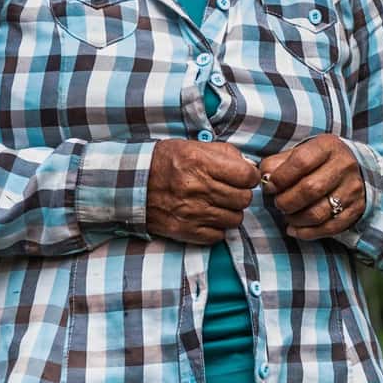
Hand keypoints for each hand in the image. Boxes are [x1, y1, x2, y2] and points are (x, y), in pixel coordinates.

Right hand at [146, 139, 261, 243]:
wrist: (132, 183)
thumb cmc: (166, 162)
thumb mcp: (193, 146)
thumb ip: (224, 153)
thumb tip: (249, 167)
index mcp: (201, 163)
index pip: (246, 176)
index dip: (249, 176)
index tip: (244, 177)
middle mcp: (198, 188)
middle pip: (244, 199)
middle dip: (241, 194)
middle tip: (230, 190)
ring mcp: (192, 212)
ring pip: (235, 219)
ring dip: (230, 212)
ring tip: (218, 204)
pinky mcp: (185, 230)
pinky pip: (218, 235)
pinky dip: (217, 228)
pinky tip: (208, 217)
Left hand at [259, 134, 365, 240]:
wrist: (352, 169)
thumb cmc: (318, 161)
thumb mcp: (300, 152)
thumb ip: (278, 163)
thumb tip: (265, 178)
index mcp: (328, 147)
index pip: (301, 162)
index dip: (280, 178)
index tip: (270, 186)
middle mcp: (344, 166)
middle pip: (310, 189)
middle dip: (286, 201)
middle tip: (278, 203)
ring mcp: (352, 189)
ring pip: (319, 213)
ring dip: (295, 218)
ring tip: (287, 215)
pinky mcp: (356, 209)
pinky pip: (329, 228)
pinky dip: (307, 232)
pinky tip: (294, 228)